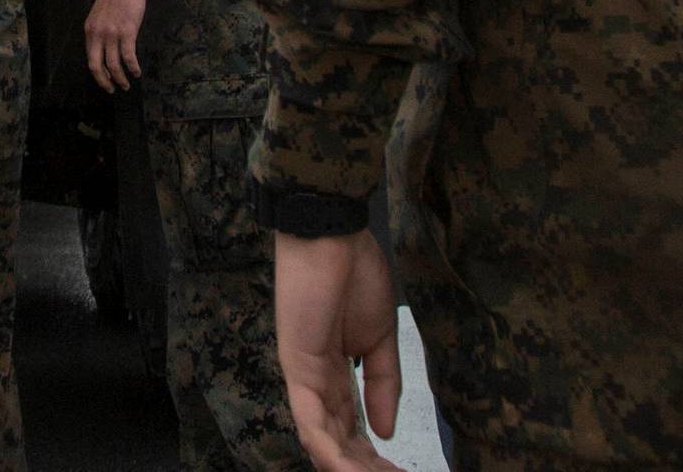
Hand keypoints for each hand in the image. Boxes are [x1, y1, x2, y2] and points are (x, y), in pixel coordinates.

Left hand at [84, 0, 145, 92]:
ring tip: (127, 84)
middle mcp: (98, 35)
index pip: (90, 58)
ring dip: (120, 78)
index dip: (97, 73)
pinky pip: (129, 56)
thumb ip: (99, 32)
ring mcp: (112, 35)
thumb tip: (105, 49)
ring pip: (114, 64)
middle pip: (97, 66)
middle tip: (112, 90)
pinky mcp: (127, 32)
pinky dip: (133, 67)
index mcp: (89, 31)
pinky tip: (137, 72)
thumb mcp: (98, 15)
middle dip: (105, 81)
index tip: (104, 80)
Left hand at [275, 229, 401, 471]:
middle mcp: (318, 388)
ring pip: (324, 442)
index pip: (354, 433)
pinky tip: (347, 468)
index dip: (373, 458)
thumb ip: (383, 384)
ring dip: (350, 466)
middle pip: (340, 445)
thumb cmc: (355, 273)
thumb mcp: (380, 336)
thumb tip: (386, 432)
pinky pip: (310, 420)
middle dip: (365, 467)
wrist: (334, 234)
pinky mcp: (296, 369)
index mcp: (337, 379)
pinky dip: (328, 449)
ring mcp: (305, 381)